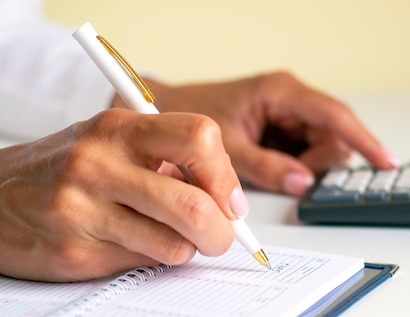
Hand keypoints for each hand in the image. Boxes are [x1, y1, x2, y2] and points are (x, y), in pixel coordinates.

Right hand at [0, 109, 246, 281]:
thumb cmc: (66, 167)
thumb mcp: (115, 142)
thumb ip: (169, 160)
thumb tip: (229, 199)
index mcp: (119, 128)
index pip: (200, 138)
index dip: (227, 175)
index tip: (232, 200)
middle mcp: (100, 164)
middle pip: (195, 205)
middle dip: (222, 231)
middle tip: (221, 234)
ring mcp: (84, 210)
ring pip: (175, 244)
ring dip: (186, 248)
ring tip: (168, 235)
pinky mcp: (75, 251)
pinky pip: (143, 263)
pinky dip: (152, 258)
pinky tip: (131, 242)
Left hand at [140, 71, 398, 195]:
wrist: (167, 112)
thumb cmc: (191, 116)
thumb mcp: (227, 146)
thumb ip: (266, 167)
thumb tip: (302, 182)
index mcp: (281, 92)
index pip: (335, 115)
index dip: (364, 139)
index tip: (385, 161)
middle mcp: (291, 101)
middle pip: (333, 136)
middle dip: (318, 162)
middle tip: (286, 174)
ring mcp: (289, 116)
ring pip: (322, 147)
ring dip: (305, 166)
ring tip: (266, 166)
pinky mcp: (283, 130)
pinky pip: (305, 152)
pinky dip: (295, 167)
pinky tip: (271, 166)